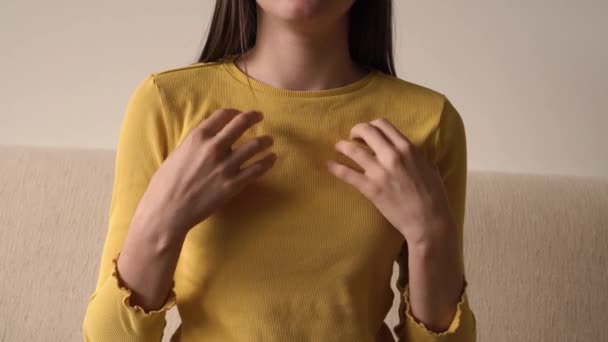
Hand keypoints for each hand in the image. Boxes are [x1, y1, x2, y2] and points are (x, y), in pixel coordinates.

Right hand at [135, 108, 276, 236]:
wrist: (167, 211)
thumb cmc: (166, 185)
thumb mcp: (177, 154)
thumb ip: (195, 144)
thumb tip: (209, 139)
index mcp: (197, 137)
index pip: (222, 115)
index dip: (234, 112)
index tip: (239, 113)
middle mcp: (213, 148)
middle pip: (241, 124)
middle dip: (253, 117)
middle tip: (260, 116)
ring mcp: (225, 166)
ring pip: (254, 145)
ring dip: (264, 140)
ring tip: (269, 140)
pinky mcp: (233, 185)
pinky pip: (257, 169)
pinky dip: (267, 162)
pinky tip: (272, 159)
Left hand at [326, 118, 455, 246]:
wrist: (428, 221)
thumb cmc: (434, 195)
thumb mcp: (429, 166)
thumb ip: (415, 155)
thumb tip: (406, 150)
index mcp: (407, 148)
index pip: (383, 125)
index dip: (371, 126)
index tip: (368, 133)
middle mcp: (391, 155)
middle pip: (366, 131)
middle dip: (355, 131)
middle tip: (352, 137)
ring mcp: (379, 172)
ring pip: (353, 150)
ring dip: (342, 146)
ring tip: (338, 147)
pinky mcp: (370, 188)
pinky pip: (347, 174)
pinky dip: (335, 168)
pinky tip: (328, 165)